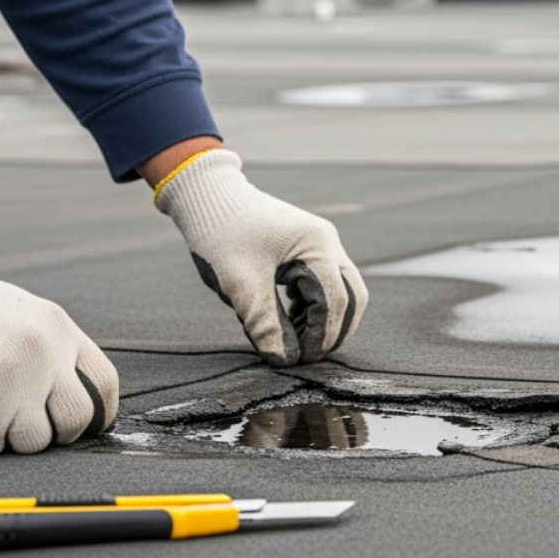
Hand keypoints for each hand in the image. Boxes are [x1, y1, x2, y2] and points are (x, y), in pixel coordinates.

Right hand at [0, 232, 118, 456]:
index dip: (98, 414)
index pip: (103, 383)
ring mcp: (9, 383)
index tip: (89, 426)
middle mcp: (41, 355)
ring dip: (6, 435)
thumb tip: (74, 397)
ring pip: (32, 441)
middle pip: (75, 420)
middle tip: (23, 424)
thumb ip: (50, 351)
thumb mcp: (18, 314)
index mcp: (55, 329)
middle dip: (56, 432)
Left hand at [154, 148, 366, 365]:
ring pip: (342, 290)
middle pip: (351, 297)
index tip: (302, 359)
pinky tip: (289, 317)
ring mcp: (320, 243)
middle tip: (307, 355)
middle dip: (334, 330)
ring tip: (295, 339)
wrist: (207, 197)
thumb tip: (284, 360)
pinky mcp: (308, 247)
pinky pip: (325, 282)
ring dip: (324, 319)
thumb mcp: (240, 285)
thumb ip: (264, 324)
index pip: (334, 301)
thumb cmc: (221, 235)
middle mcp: (327, 241)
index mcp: (316, 245)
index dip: (321, 335)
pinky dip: (314, 305)